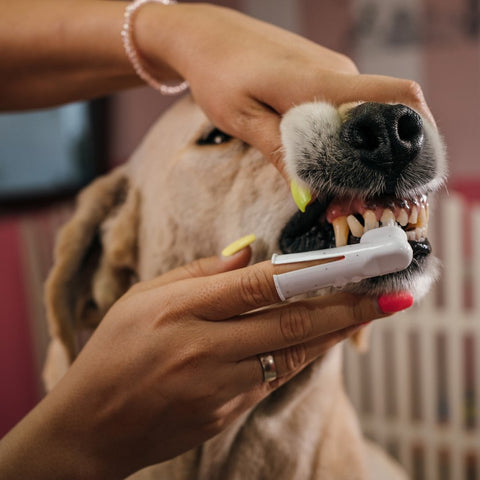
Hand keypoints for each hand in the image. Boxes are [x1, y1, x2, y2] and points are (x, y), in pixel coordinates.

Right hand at [0, 247, 395, 479]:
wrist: (93, 426)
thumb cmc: (112, 351)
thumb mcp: (142, 297)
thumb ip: (199, 274)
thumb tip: (248, 254)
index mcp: (180, 311)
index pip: (259, 284)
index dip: (311, 272)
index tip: (350, 263)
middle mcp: (205, 349)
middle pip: (290, 323)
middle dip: (345, 307)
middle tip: (388, 293)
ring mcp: (219, 387)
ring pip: (292, 354)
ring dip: (334, 332)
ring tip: (370, 313)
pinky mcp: (226, 412)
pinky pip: (273, 376)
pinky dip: (302, 354)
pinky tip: (321, 338)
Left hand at [137, 3, 433, 177]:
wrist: (204, 37)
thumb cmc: (218, 73)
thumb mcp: (243, 119)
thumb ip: (280, 152)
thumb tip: (308, 193)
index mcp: (320, 81)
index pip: (396, 96)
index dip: (414, 134)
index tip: (397, 177)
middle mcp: (336, 73)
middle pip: (381, 115)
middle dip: (377, 157)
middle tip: (351, 194)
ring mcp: (330, 71)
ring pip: (359, 114)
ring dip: (353, 147)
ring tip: (331, 180)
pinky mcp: (319, 74)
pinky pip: (341, 106)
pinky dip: (337, 133)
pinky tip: (318, 151)